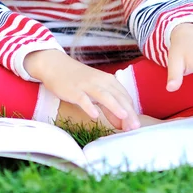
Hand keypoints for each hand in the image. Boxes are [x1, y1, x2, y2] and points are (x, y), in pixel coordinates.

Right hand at [24, 50, 140, 130]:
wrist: (57, 65)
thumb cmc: (79, 80)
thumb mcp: (96, 92)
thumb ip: (109, 107)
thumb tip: (121, 123)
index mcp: (108, 81)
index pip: (124, 97)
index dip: (131, 112)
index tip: (136, 127)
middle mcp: (100, 81)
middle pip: (117, 97)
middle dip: (127, 112)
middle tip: (135, 127)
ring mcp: (87, 85)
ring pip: (103, 96)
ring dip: (114, 106)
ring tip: (123, 117)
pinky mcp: (74, 90)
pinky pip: (83, 98)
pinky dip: (89, 106)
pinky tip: (94, 116)